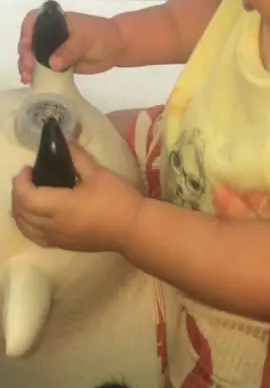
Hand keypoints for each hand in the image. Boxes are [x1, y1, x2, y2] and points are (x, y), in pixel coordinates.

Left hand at [12, 144, 143, 252]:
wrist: (133, 228)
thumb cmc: (117, 199)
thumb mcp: (98, 173)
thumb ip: (78, 157)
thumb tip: (65, 142)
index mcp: (60, 206)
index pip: (26, 196)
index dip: (21, 182)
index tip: (29, 168)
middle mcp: (53, 225)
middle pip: (21, 213)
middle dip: (18, 194)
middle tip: (28, 178)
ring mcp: (57, 238)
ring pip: (25, 228)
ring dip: (21, 212)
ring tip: (30, 196)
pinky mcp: (64, 245)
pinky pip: (36, 237)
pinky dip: (29, 225)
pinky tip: (37, 216)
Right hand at [18, 9, 124, 84]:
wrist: (117, 48)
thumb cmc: (102, 36)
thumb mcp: (86, 39)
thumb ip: (70, 50)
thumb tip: (52, 64)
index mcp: (56, 22)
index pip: (34, 21)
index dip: (26, 31)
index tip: (27, 44)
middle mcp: (51, 34)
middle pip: (29, 41)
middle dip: (25, 54)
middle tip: (28, 68)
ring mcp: (53, 49)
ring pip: (33, 56)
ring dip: (27, 66)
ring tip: (28, 78)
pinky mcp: (58, 63)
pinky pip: (43, 68)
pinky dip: (36, 75)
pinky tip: (31, 82)